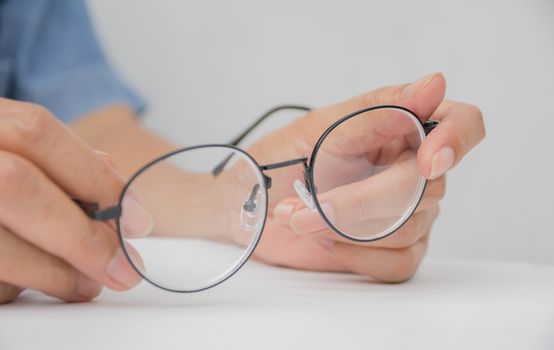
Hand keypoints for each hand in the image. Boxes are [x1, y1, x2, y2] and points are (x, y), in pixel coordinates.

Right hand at [0, 98, 146, 303]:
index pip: (37, 133)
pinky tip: (36, 281)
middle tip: (122, 269)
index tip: (138, 222)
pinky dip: (17, 283)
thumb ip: (59, 161)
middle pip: (17, 187)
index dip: (94, 177)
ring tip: (86, 284)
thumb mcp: (12, 142)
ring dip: (53, 272)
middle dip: (80, 236)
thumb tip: (116, 196)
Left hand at [244, 73, 484, 281]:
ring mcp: (406, 214)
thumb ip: (375, 111)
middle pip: (429, 187)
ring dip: (345, 227)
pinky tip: (326, 242)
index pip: (460, 123)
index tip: (430, 160)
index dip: (457, 139)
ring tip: (301, 215)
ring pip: (409, 229)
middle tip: (312, 202)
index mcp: (399, 128)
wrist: (248, 207)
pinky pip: (399, 263)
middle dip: (363, 200)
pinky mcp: (391, 251)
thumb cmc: (279, 160)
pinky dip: (357, 256)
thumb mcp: (318, 129)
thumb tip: (433, 85)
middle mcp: (411, 170)